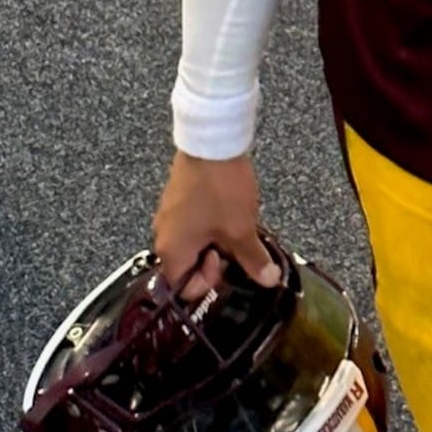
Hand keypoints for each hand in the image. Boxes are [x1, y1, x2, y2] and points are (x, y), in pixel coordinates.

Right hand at [151, 149, 279, 295]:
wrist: (210, 143)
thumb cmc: (220, 190)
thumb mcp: (241, 230)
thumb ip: (253, 260)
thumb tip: (268, 281)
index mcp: (172, 251)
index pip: (182, 288)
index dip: (207, 283)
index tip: (226, 264)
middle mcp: (164, 236)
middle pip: (187, 266)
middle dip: (214, 261)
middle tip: (235, 245)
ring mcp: (168, 216)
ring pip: (192, 245)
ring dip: (215, 242)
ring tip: (235, 227)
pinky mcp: (177, 200)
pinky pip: (192, 226)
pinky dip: (210, 227)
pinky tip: (229, 213)